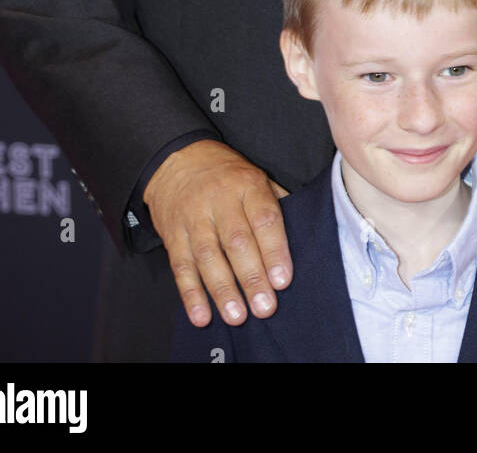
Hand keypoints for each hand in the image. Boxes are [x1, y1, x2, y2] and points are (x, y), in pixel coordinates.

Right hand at [143, 138, 291, 326]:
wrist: (179, 160)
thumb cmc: (228, 176)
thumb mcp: (255, 177)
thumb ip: (276, 204)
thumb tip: (303, 235)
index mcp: (247, 185)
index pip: (263, 218)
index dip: (274, 250)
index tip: (282, 280)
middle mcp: (219, 200)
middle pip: (236, 241)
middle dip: (251, 277)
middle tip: (265, 307)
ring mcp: (193, 217)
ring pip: (208, 256)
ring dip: (222, 289)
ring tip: (236, 316)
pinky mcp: (173, 234)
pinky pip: (181, 265)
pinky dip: (190, 294)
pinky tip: (201, 316)